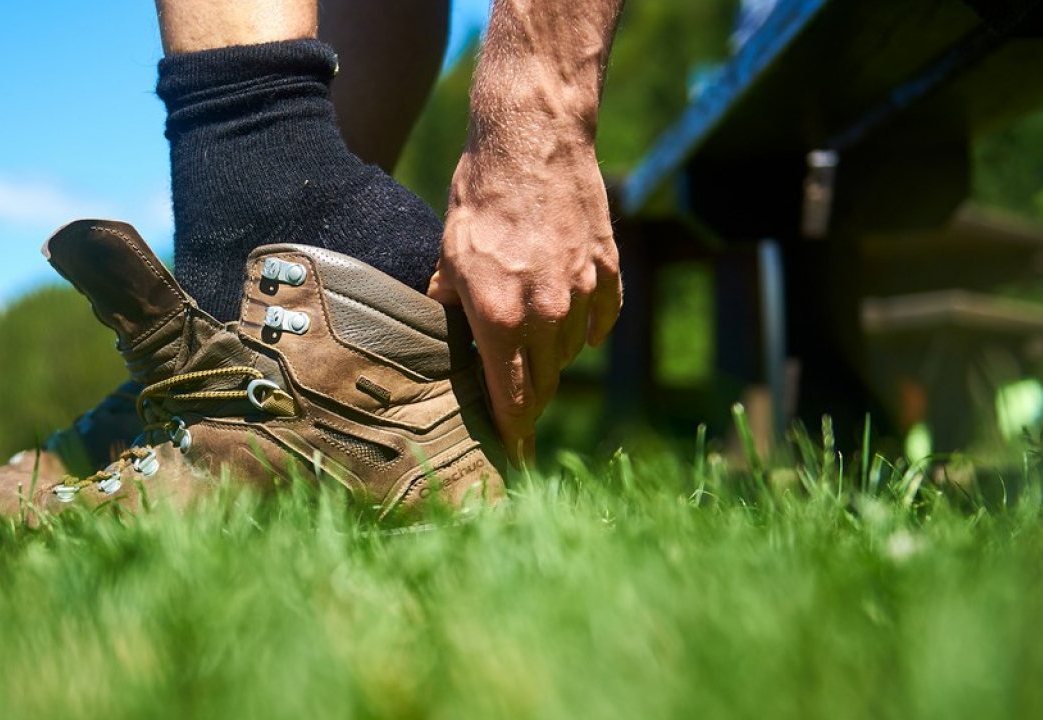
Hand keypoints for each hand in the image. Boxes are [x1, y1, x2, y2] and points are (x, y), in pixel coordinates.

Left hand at [428, 148, 621, 461]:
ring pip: (571, 354)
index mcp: (501, 319)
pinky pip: (602, 319)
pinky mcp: (608, 269)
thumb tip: (433, 340)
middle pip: (544, 384)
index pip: (511, 400)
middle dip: (527, 401)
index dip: (510, 434)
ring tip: (531, 354)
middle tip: (514, 413)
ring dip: (551, 360)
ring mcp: (584, 293)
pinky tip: (572, 326)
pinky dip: (586, 328)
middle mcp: (547, 316)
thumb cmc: (480, 197)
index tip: (510, 456)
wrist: (533, 140)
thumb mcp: (448, 256)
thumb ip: (447, 306)